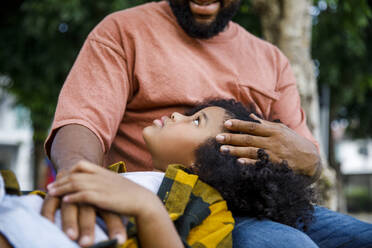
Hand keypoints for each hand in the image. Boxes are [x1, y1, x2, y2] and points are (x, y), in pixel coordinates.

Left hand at [48, 161, 183, 247]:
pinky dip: (72, 197)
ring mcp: (101, 186)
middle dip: (60, 181)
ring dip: (61, 188)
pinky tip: (65, 201)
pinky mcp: (102, 198)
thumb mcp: (116, 184)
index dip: (69, 171)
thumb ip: (105, 182)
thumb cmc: (131, 195)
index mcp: (104, 172)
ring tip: (51, 193)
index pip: (82, 165)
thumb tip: (98, 187)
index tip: (61, 178)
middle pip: (74, 174)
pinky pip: (83, 195)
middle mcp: (100, 177)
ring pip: (75, 184)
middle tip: (49, 187)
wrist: (143, 200)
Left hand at [215, 114, 320, 176]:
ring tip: (222, 150)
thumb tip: (249, 116)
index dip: (239, 125)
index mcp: (274, 130)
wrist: (311, 160)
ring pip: (251, 151)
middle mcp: (273, 141)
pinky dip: (249, 163)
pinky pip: (259, 164)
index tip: (226, 123)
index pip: (253, 126)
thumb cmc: (294, 143)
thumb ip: (265, 124)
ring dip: (235, 150)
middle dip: (232, 138)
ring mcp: (274, 154)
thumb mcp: (282, 129)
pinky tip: (238, 162)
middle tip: (217, 137)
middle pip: (249, 138)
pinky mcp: (275, 166)